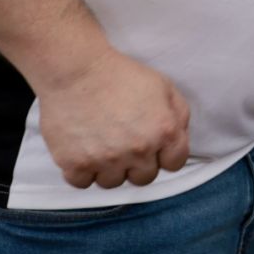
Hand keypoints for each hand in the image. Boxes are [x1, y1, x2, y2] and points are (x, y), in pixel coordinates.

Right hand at [36, 47, 190, 189]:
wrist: (75, 70)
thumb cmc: (120, 75)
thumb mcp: (164, 87)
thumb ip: (178, 117)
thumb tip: (178, 141)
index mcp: (164, 131)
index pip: (174, 164)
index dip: (164, 155)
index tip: (153, 146)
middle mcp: (138, 150)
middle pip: (144, 178)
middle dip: (138, 164)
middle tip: (124, 144)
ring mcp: (106, 159)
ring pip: (112, 183)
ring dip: (109, 169)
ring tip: (102, 145)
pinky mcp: (75, 164)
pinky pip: (82, 183)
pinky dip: (82, 171)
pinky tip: (83, 151)